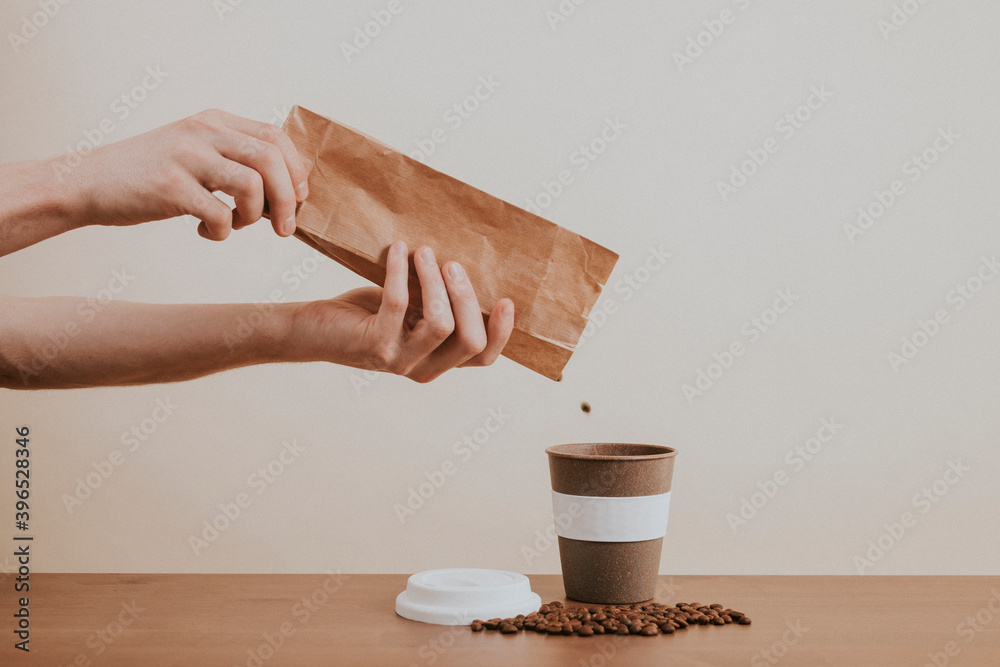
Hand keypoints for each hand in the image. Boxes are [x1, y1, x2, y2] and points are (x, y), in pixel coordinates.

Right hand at [60, 108, 308, 239]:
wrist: (87, 182)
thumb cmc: (150, 175)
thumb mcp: (194, 151)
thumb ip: (234, 159)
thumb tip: (288, 192)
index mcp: (213, 121)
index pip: (275, 137)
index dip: (296, 171)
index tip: (299, 198)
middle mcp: (202, 132)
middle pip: (271, 159)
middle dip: (288, 200)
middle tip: (284, 228)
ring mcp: (186, 157)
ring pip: (251, 184)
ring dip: (254, 216)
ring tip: (236, 224)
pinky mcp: (170, 187)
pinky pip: (220, 214)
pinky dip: (223, 231)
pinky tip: (206, 231)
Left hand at [288, 241, 514, 381]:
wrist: (313, 330)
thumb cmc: (365, 315)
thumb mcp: (410, 310)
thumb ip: (436, 301)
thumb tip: (465, 263)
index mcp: (438, 361)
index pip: (483, 357)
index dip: (501, 332)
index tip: (506, 299)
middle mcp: (423, 368)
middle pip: (469, 341)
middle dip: (467, 297)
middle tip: (452, 263)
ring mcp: (399, 361)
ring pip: (440, 324)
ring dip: (435, 281)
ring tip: (424, 252)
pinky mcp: (375, 345)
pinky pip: (398, 302)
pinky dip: (400, 271)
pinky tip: (399, 251)